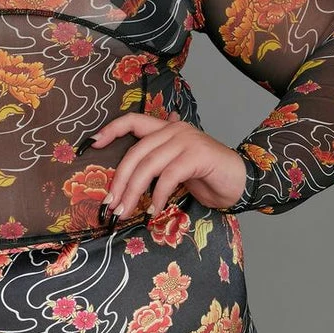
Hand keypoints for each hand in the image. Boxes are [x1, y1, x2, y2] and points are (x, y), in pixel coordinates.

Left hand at [88, 110, 247, 219]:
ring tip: (125, 212)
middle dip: (119, 180)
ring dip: (133, 192)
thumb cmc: (207, 176)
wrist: (242, 181)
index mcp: (166, 129)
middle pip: (136, 151)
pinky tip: (153, 210)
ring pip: (148, 165)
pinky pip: (168, 177)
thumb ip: (156, 163)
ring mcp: (186, 141)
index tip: (92, 144)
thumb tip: (128, 177)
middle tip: (110, 204)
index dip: (111, 130)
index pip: (133, 120)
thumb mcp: (175, 167)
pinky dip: (157, 196)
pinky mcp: (198, 156)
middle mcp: (174, 130)